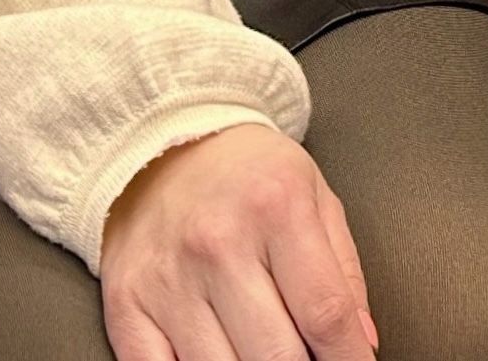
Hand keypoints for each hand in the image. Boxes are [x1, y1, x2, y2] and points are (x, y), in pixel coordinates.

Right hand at [100, 123, 374, 360]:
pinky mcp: (126, 304)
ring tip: (267, 355)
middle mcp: (218, 244)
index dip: (347, 357)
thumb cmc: (252, 178)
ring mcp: (167, 279)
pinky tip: (220, 359)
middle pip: (275, 353)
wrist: (164, 147)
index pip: (325, 313)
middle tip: (312, 360)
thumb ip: (344, 271)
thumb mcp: (315, 198)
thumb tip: (361, 342)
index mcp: (277, 209)